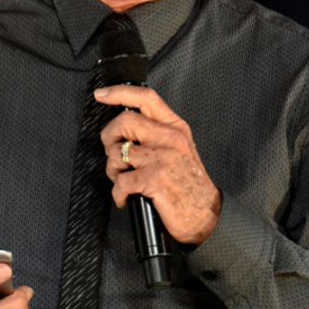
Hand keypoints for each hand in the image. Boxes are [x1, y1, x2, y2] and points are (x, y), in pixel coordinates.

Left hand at [95, 85, 221, 245]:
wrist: (207, 215)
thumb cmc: (190, 186)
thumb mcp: (180, 150)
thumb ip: (158, 134)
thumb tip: (126, 129)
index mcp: (175, 128)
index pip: (146, 98)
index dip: (119, 93)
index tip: (101, 95)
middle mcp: (170, 138)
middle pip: (124, 122)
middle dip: (108, 138)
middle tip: (113, 154)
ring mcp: (162, 158)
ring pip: (117, 153)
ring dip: (113, 171)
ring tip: (123, 180)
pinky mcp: (154, 179)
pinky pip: (120, 182)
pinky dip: (118, 194)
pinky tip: (127, 198)